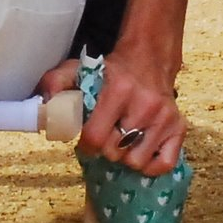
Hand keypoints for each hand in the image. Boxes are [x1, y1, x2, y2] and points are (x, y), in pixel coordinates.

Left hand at [44, 42, 186, 176]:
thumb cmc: (113, 70)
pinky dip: (151, 164)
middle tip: (107, 136)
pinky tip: (142, 150)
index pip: (95, 138)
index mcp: (119, 91)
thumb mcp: (79, 69)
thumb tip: (43, 104)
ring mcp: (165, 118)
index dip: (86, 145)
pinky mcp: (179, 127)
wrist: (150, 58)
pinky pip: (163, 164)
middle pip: (115, 153)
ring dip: (126, 156)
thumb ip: (56, 82)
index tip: (87, 139)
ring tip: (124, 141)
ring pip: (136, 161)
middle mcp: (145, 105)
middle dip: (106, 148)